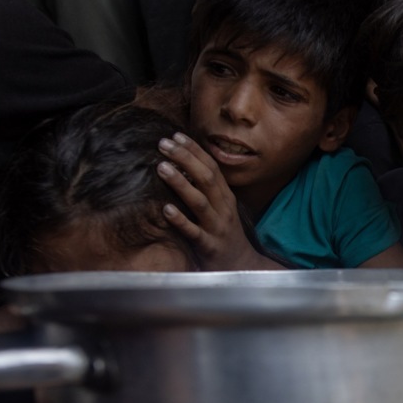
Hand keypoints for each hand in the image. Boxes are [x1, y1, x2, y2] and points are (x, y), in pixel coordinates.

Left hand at [156, 133, 272, 270]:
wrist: (241, 267)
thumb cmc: (224, 235)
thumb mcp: (221, 209)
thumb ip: (206, 189)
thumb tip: (183, 166)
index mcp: (226, 197)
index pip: (212, 167)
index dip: (194, 150)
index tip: (175, 135)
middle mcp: (224, 209)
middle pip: (207, 178)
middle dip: (185, 159)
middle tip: (163, 144)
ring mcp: (217, 227)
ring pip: (200, 202)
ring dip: (181, 183)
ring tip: (161, 167)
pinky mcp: (209, 246)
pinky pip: (194, 232)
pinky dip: (181, 220)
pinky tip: (166, 210)